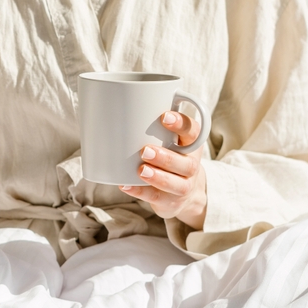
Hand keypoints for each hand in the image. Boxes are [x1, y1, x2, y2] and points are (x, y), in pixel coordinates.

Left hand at [119, 111, 206, 230]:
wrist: (186, 193)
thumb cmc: (170, 156)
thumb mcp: (169, 141)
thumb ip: (154, 126)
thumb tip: (114, 105)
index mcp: (191, 145)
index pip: (193, 132)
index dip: (181, 124)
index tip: (164, 117)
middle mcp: (191, 166)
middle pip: (186, 163)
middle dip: (166, 157)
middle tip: (145, 150)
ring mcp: (183, 186)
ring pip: (176, 183)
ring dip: (158, 177)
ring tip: (141, 170)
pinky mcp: (170, 201)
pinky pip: (157, 197)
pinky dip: (140, 191)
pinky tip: (126, 185)